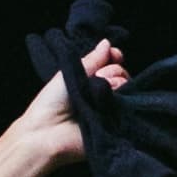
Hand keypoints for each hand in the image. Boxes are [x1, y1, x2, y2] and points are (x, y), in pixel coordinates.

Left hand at [20, 34, 125, 157]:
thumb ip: (91, 60)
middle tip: (99, 77)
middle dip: (114, 70)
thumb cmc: (50, 104)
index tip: (115, 54)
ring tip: (102, 88)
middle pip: (122, 75)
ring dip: (117, 81)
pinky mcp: (117, 125)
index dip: (114, 58)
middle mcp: (102, 96)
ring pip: (127, 88)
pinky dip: (123, 97)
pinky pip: (130, 106)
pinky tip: (111, 97)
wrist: (45, 134)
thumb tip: (107, 43)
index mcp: (89, 83)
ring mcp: (110, 110)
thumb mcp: (68, 73)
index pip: (111, 66)